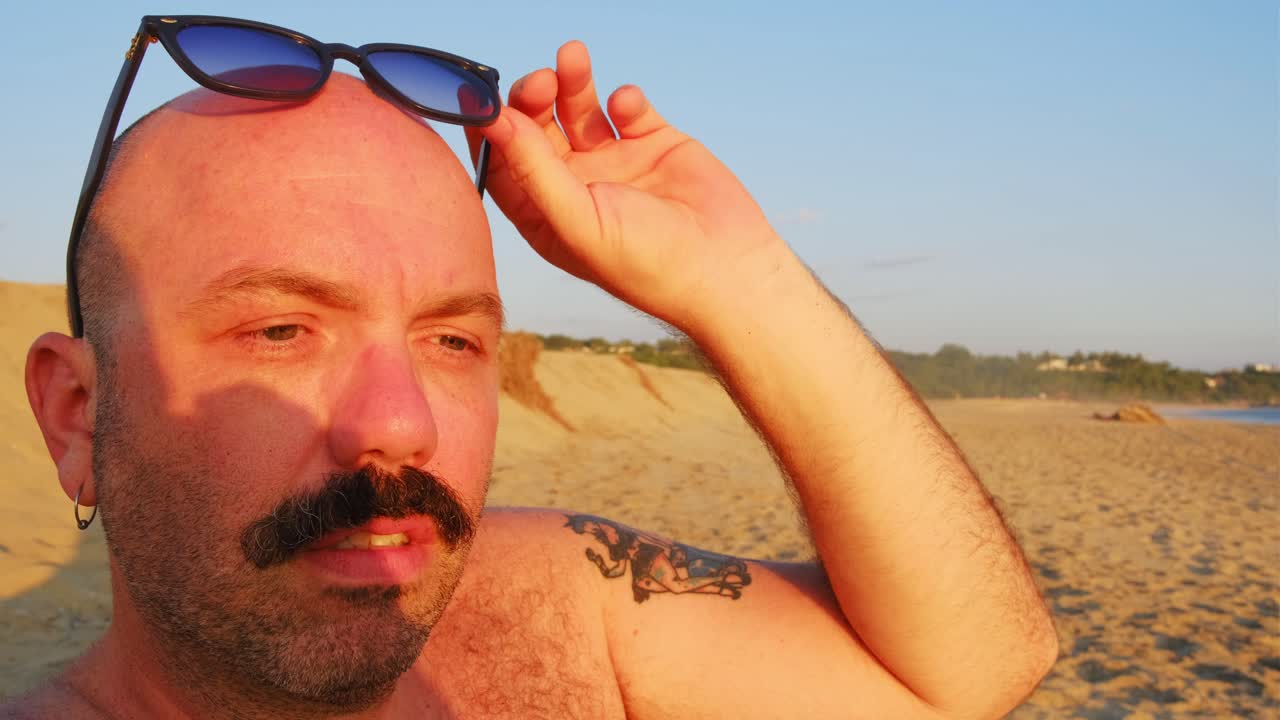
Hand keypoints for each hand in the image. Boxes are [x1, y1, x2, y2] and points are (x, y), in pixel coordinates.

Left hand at [469, 41, 791, 332]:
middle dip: (534, 99)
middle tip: (542, 81)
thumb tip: (492, 119)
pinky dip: (624, 99)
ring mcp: (615, 163)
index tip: (482, 97)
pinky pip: (628, 109)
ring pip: (579, 110)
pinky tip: (629, 106)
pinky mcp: (654, 144)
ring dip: (572, 82)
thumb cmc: (645, 262)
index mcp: (547, 215)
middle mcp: (576, 186)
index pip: (503, 164)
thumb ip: (533, 168)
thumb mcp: (579, 219)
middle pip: (537, 129)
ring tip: (573, 57)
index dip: (490, 130)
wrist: (724, 267)